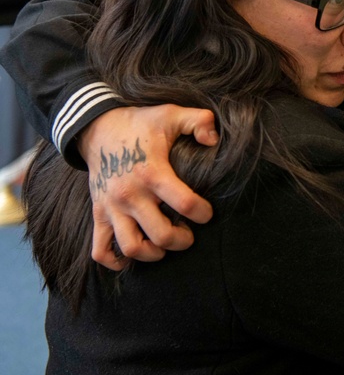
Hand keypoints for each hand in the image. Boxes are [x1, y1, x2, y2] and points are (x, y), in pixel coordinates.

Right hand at [79, 104, 217, 269]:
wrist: (97, 128)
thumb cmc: (140, 124)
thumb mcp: (171, 113)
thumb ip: (199, 121)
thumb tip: (214, 139)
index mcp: (152, 172)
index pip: (185, 203)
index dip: (203, 213)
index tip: (207, 213)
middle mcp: (130, 194)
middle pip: (161, 234)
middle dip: (182, 240)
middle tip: (189, 235)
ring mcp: (111, 207)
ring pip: (131, 247)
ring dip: (153, 254)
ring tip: (165, 246)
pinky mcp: (97, 214)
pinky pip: (100, 250)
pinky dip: (116, 261)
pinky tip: (134, 256)